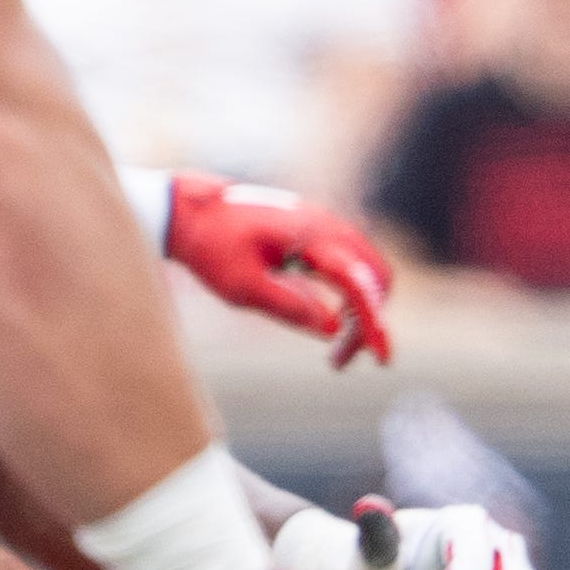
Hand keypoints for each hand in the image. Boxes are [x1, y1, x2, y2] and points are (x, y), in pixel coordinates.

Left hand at [165, 175, 392, 366]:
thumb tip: (332, 330)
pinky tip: (331, 316)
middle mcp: (326, 225)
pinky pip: (353, 262)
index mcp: (311, 236)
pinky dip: (353, 293)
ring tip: (336, 347)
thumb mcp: (242, 287)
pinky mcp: (318, 230)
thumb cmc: (211, 247)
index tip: (380, 359)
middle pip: (376, 278)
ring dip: (362, 309)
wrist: (189, 211)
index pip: (358, 284)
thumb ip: (290, 306)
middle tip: (342, 357)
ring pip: (367, 270)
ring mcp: (325, 224)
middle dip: (370, 321)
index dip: (373, 324)